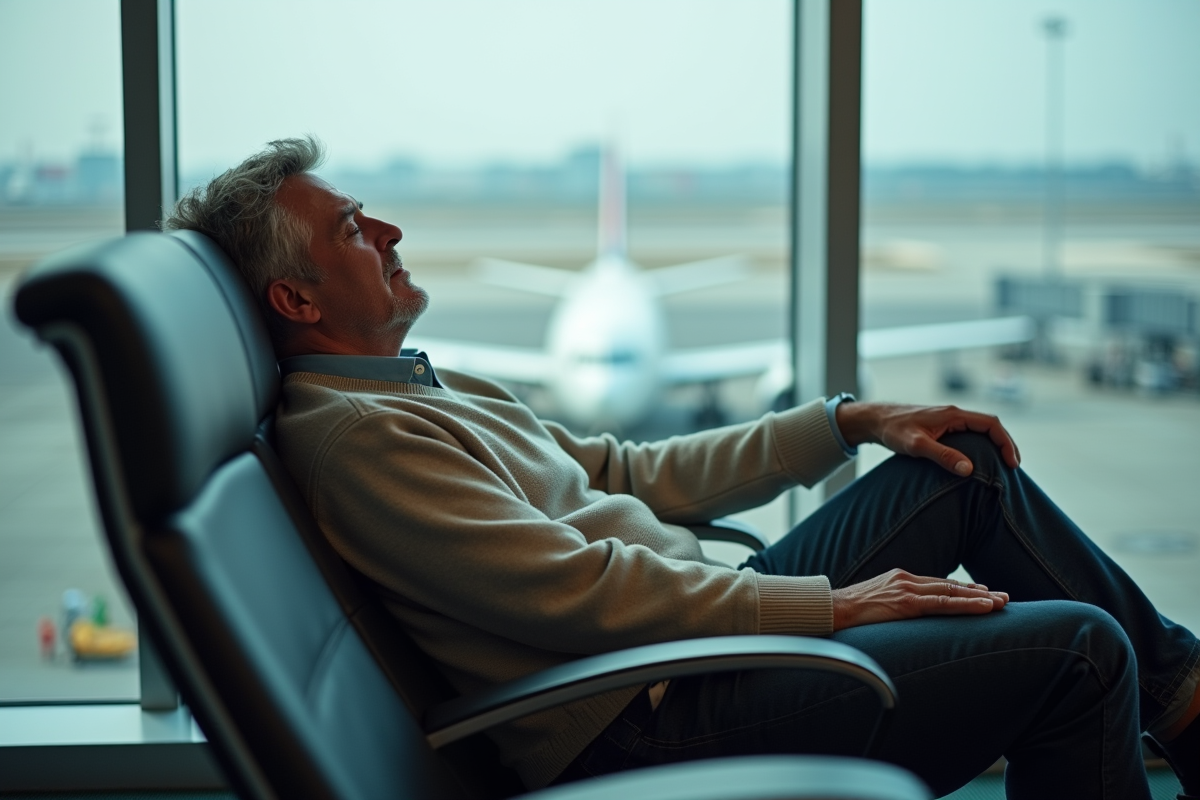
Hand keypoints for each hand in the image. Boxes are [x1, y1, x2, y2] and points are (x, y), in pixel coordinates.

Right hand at [832, 569, 1008, 630]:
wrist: (829, 608)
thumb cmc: (846, 612)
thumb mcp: (872, 604)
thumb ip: (890, 605)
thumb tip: (898, 617)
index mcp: (899, 580)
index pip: (938, 584)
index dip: (962, 589)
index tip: (982, 593)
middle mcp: (906, 580)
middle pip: (950, 586)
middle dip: (978, 592)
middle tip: (1003, 597)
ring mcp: (907, 589)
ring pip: (952, 592)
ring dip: (980, 598)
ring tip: (1002, 602)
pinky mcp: (907, 603)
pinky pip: (944, 603)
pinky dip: (967, 604)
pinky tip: (985, 607)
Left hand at [836, 402, 1019, 475]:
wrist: (875, 420)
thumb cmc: (893, 430)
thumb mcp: (917, 446)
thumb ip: (942, 456)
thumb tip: (969, 469)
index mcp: (953, 415)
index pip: (991, 424)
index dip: (1006, 443)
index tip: (1012, 464)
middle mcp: (954, 414)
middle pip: (990, 426)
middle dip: (1005, 445)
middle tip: (1013, 468)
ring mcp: (949, 420)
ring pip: (980, 430)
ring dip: (994, 445)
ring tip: (1002, 467)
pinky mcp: (942, 427)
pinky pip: (969, 434)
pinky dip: (980, 446)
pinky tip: (979, 462)